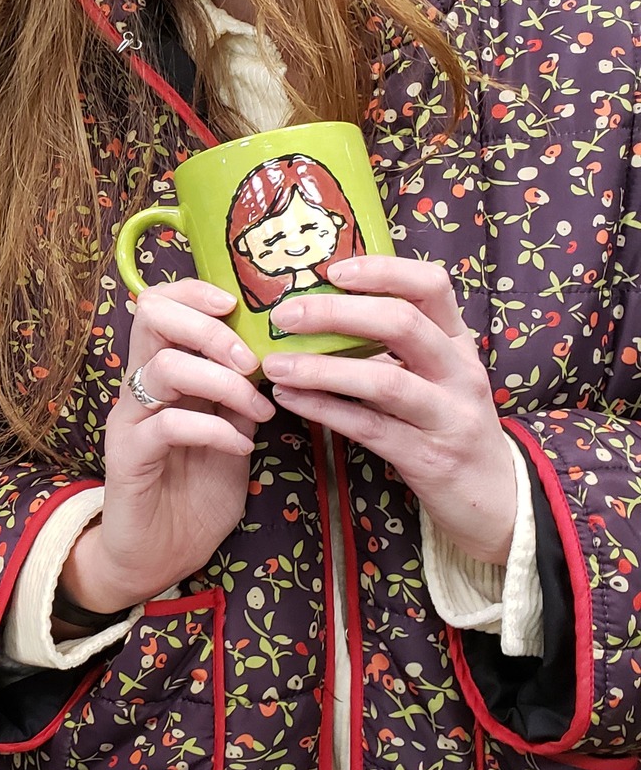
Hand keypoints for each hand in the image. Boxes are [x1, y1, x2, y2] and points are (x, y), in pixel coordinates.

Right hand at [65, 281, 272, 615]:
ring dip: (222, 381)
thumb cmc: (195, 498)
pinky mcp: (127, 457)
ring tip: (258, 409)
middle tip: (249, 359)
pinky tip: (239, 448)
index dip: (195, 291)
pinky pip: (167, 425)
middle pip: (150, 315)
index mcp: (163, 373)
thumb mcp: (232, 439)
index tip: (237, 306)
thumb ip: (242, 401)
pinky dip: (213, 428)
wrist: (157, 560)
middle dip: (208, 327)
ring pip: (163, 365)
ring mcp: (130, 420)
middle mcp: (139, 387)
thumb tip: (276, 361)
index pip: (162, 304)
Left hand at [262, 253, 516, 566]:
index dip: (382, 271)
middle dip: (337, 314)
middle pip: (402, 324)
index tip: (332, 271)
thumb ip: (394, 345)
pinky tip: (290, 399)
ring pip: (384, 381)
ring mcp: (448, 416)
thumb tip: (320, 308)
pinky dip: (324, 410)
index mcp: (458, 342)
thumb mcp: (436, 375)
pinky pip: (370, 428)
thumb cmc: (448, 423)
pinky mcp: (429, 457)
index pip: (430, 285)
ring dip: (321, 369)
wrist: (495, 498)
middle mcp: (460, 372)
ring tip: (276, 364)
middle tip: (286, 314)